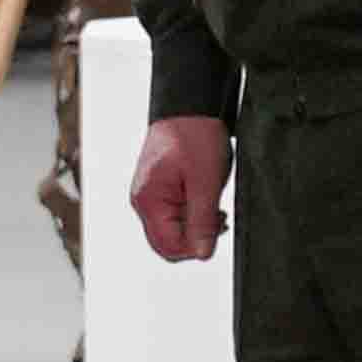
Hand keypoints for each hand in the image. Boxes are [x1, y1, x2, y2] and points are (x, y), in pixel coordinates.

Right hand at [130, 114, 231, 262]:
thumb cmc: (194, 134)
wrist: (190, 107)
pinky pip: (175, 213)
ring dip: (196, 223)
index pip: (169, 247)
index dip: (195, 247)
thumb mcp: (206, 182)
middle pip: (168, 241)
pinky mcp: (160, 188)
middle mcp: (143, 201)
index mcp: (149, 201)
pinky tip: (206, 199)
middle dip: (196, 236)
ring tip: (214, 205)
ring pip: (173, 228)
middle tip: (218, 218)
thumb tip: (202, 254)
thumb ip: (202, 221)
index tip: (216, 231)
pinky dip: (192, 212)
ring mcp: (150, 195)